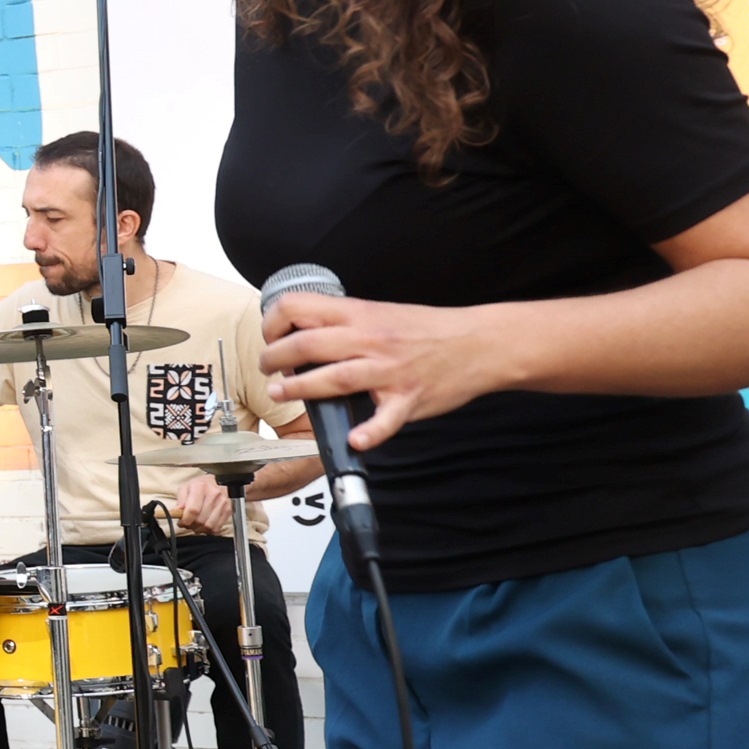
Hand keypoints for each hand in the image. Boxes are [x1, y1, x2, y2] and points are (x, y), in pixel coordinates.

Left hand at [171, 475, 231, 534]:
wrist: (216, 482)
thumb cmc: (199, 486)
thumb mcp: (185, 488)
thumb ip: (180, 500)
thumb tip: (176, 512)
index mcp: (200, 487)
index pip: (193, 510)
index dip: (185, 520)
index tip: (181, 523)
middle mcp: (213, 494)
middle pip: (200, 519)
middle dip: (191, 525)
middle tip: (187, 524)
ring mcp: (223, 503)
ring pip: (209, 526)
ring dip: (199, 529)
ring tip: (195, 525)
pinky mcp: (228, 510)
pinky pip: (217, 527)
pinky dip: (208, 530)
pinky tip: (204, 526)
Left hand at [262, 288, 507, 452]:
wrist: (481, 342)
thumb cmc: (429, 329)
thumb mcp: (380, 312)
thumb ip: (344, 324)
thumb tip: (301, 335)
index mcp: (360, 314)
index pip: (299, 308)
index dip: (273, 322)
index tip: (270, 337)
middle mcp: (371, 340)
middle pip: (307, 345)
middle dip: (275, 359)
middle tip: (267, 369)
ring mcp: (389, 371)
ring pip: (334, 378)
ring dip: (300, 389)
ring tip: (281, 393)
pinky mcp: (409, 399)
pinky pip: (386, 419)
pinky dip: (370, 432)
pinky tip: (355, 440)